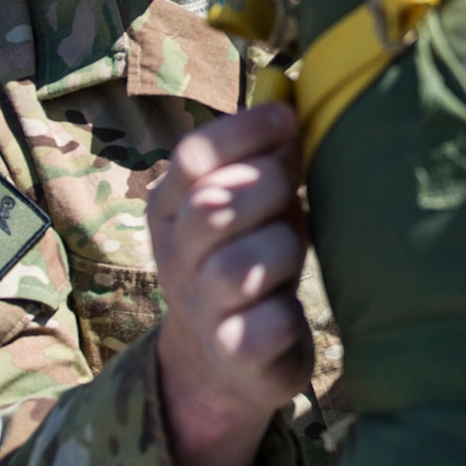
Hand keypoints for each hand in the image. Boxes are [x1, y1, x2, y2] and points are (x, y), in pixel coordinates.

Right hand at [149, 101, 312, 465]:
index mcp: (172, 207)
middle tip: (292, 196)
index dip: (245, 131)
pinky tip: (288, 311)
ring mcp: (200, 308)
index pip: (194, 156)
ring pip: (240, 266)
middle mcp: (177, 256)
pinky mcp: (232, 354)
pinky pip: (261, 328)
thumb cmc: (251, 257)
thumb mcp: (252, 202)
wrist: (225, 362)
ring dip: (282, 251)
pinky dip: (284, 316)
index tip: (289, 121)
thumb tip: (292, 103)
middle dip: (268, 190)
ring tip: (292, 255)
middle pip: (214, 204)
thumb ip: (266, 157)